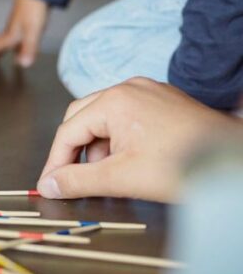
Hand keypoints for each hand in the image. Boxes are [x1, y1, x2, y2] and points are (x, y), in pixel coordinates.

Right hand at [0, 0, 48, 68]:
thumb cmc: (33, 9)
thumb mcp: (32, 31)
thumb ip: (28, 48)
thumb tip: (23, 63)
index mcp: (9, 35)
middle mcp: (9, 31)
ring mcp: (15, 26)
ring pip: (2, 41)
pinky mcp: (22, 22)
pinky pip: (11, 37)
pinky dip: (9, 44)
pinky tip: (16, 46)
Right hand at [37, 77, 239, 201]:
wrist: (234, 164)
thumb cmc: (185, 166)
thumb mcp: (122, 178)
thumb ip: (78, 181)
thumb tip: (48, 185)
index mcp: (115, 100)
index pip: (68, 130)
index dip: (55, 161)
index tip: (49, 185)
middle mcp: (130, 88)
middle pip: (81, 117)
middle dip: (75, 150)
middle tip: (72, 179)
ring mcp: (150, 92)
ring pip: (104, 117)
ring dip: (98, 146)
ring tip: (108, 174)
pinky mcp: (165, 102)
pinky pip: (127, 116)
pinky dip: (119, 139)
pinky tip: (129, 162)